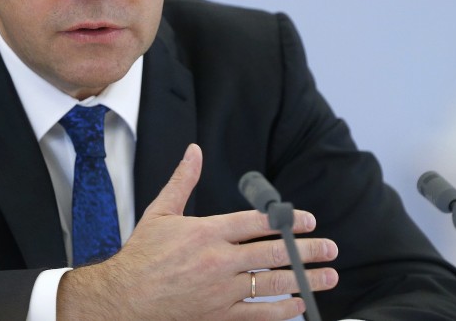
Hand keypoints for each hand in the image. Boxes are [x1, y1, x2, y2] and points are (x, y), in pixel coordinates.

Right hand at [57, 143, 338, 319]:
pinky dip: (282, 310)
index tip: (308, 220)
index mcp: (207, 232)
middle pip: (273, 253)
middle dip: (307, 251)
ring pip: (273, 283)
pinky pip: (259, 314)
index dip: (287, 221)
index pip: (257, 223)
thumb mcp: (160, 212)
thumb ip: (182, 181)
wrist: (125, 297)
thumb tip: (193, 151)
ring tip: (328, 277)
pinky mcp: (220, 315)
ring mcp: (222, 290)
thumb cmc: (142, 254)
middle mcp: (219, 261)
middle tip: (330, 249)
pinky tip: (298, 306)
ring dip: (305, 280)